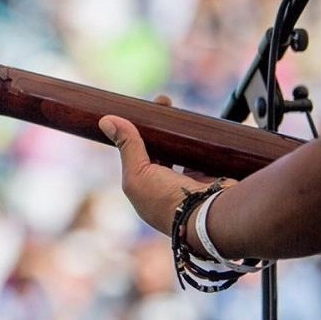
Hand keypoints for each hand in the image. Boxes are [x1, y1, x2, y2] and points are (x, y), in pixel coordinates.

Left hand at [98, 96, 234, 237]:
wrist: (211, 217)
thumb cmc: (168, 201)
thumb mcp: (139, 173)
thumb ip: (127, 146)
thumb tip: (106, 120)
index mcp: (145, 191)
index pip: (138, 156)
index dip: (138, 133)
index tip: (142, 110)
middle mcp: (168, 188)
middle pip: (162, 149)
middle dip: (161, 126)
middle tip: (163, 102)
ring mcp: (192, 183)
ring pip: (183, 149)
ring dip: (180, 130)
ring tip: (177, 109)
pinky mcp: (214, 177)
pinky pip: (205, 153)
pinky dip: (201, 140)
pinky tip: (197, 123)